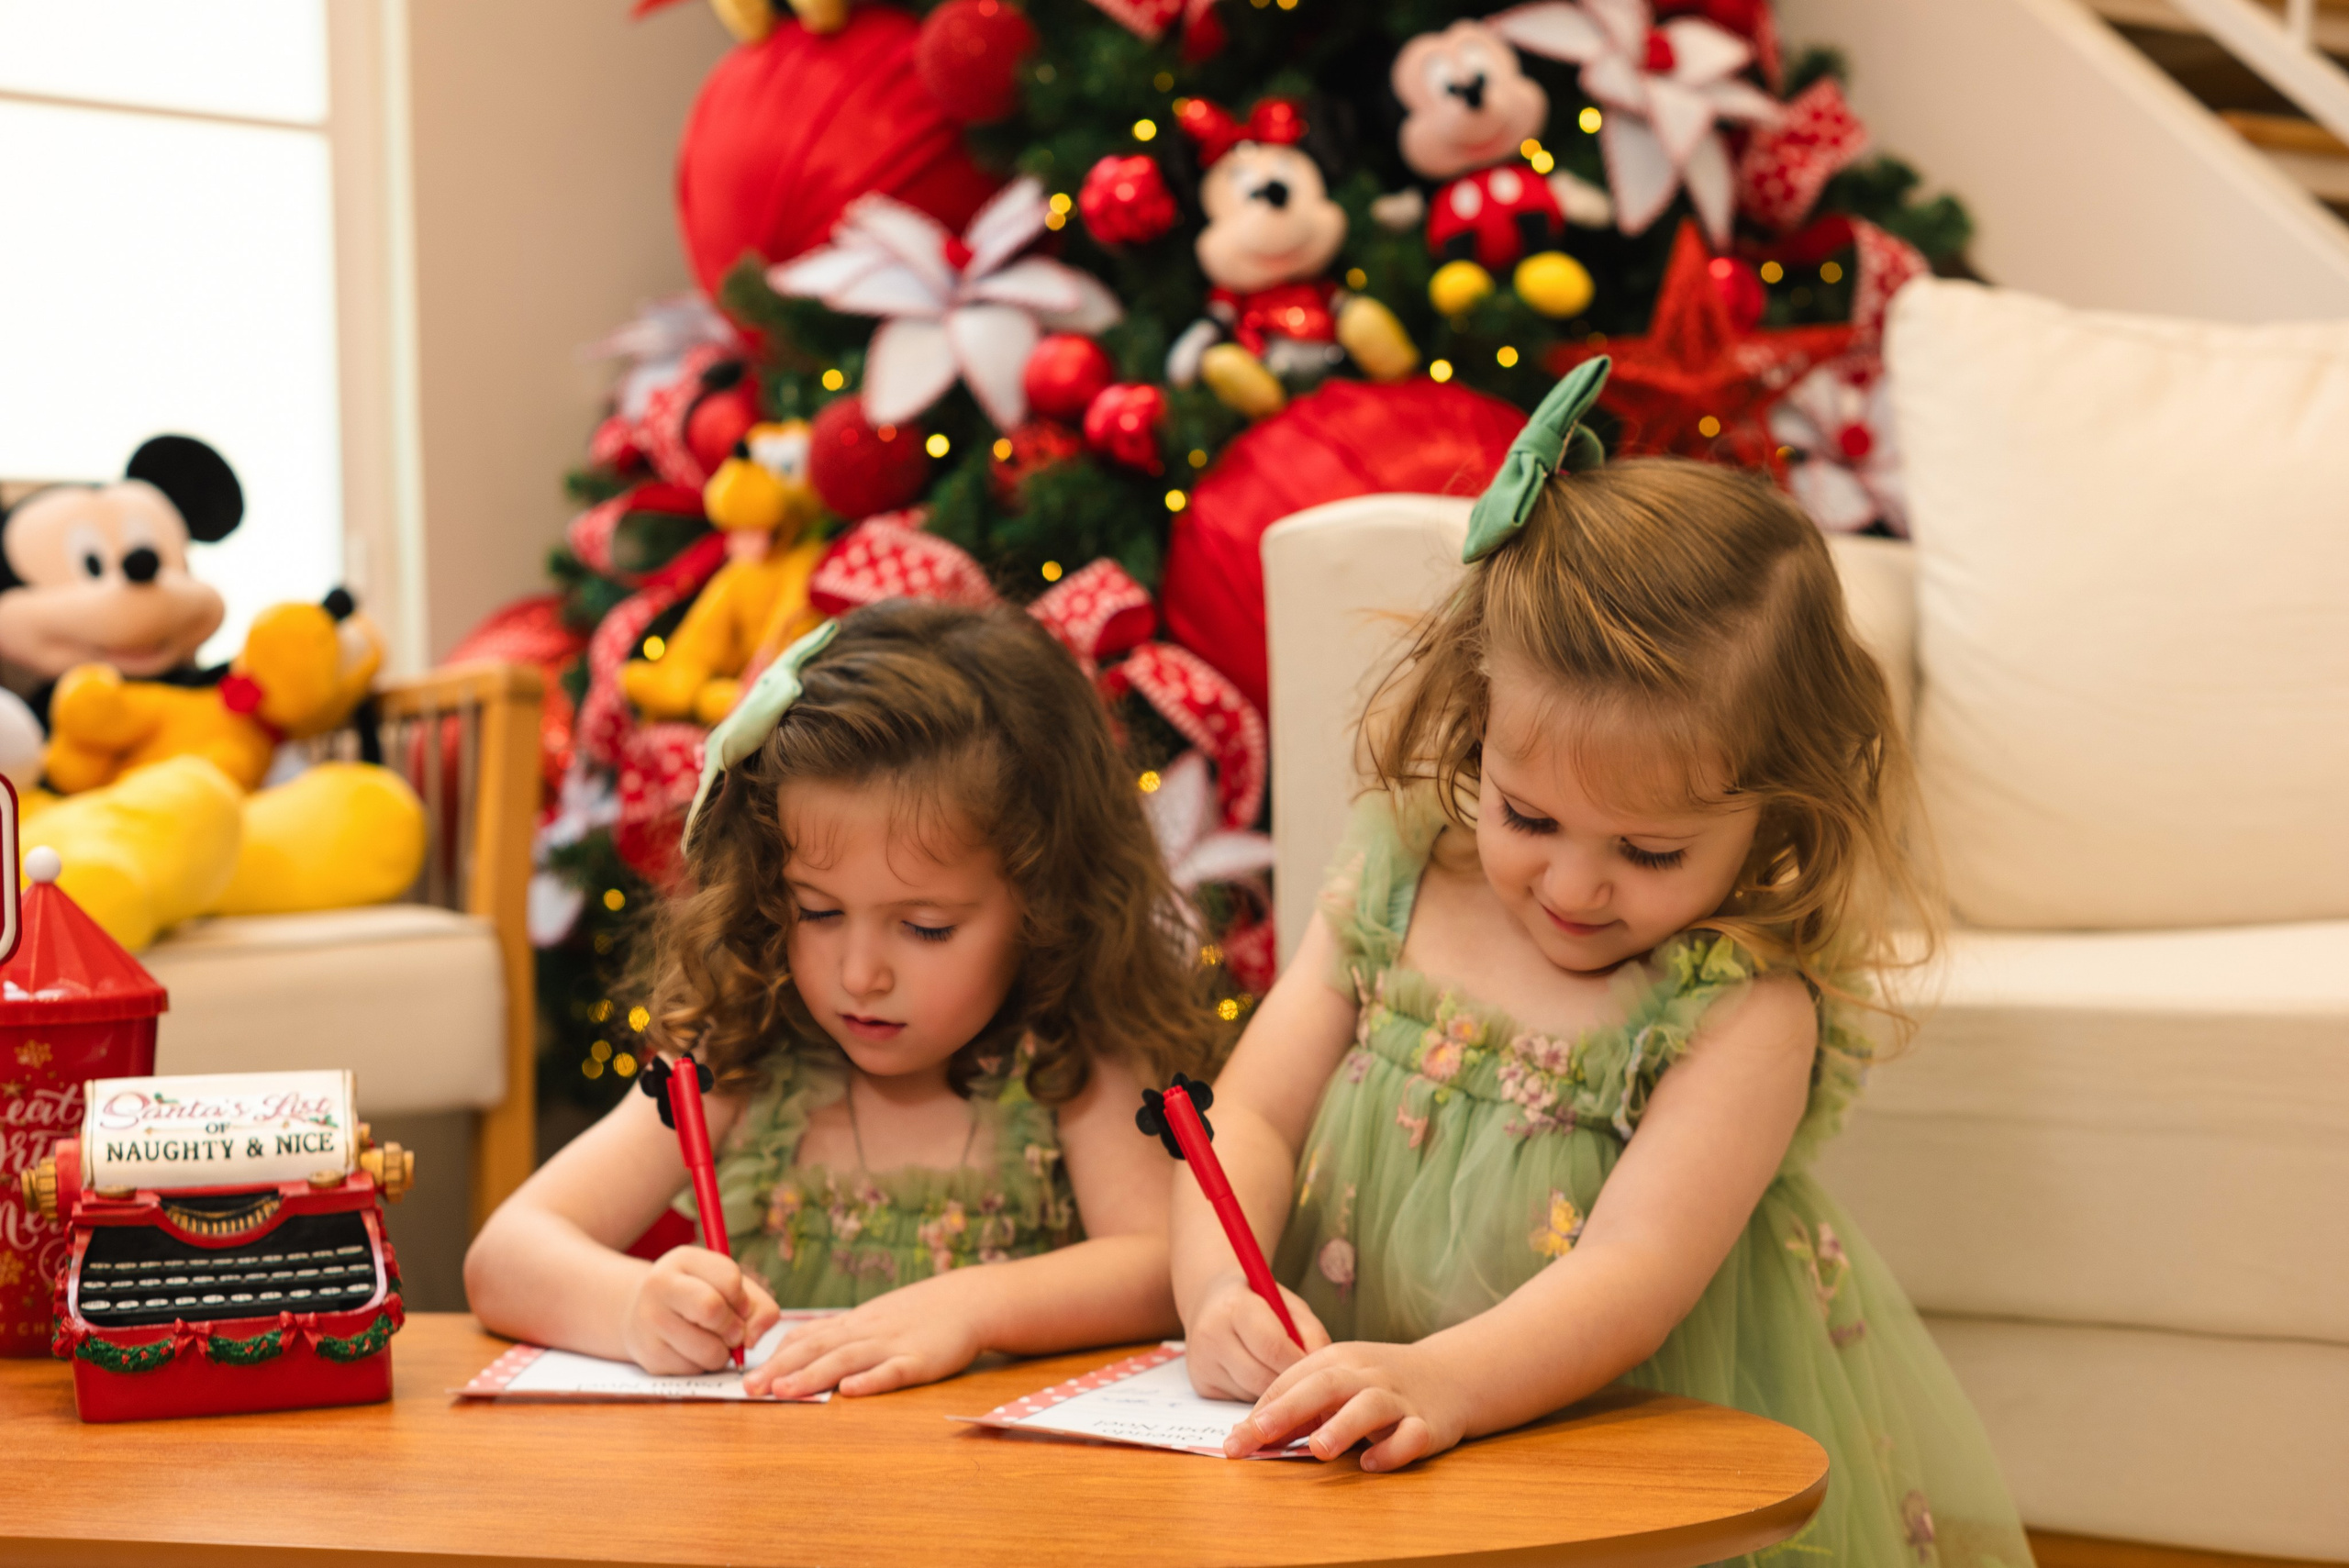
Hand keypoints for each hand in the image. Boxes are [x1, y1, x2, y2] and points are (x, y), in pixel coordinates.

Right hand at [621, 1246, 780, 1374]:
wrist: (645, 1313)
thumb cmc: (700, 1297)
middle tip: (733, 1332)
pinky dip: (703, 1366)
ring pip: (708, 1350)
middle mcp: (660, 1285)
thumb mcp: (730, 1289)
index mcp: (684, 1259)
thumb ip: (758, 1308)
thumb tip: (751, 1340)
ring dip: (722, 1353)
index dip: (742, 1299)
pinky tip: (693, 1352)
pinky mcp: (650, 1355)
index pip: (729, 1279)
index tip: (737, 1305)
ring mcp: (649, 1321)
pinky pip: (694, 1370)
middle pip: (712, 1309)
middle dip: (734, 1328)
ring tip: (713, 1342)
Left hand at [744, 1270, 988, 1398]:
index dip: (776, 1355)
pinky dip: (871, 1380)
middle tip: (748, 1389)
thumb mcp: (874, 1319)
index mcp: (853, 1325)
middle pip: (817, 1348)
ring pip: (846, 1359)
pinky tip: (851, 1391)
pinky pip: (894, 1371)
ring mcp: (893, 1346)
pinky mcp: (921, 1361)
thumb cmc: (917, 1315)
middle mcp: (866, 1332)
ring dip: (813, 1375)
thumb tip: (796, 1351)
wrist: (968, 1301)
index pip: (807, 1336)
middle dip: (780, 1369)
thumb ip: (839, 1335)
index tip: (746, 1373)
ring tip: (783, 1391)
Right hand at [1179, 1269, 1329, 1401]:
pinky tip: (1262, 1378)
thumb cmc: (1258, 1301)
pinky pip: (1240, 1400)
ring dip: (1275, 1393)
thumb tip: (1325, 1369)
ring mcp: (1202, 1363)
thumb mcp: (1287, 1304)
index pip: (1272, 1347)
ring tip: (1286, 1377)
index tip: (1319, 1372)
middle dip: (1291, 1384)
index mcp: (1235, 1307)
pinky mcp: (1201, 1384)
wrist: (1209, 1300)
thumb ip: (1310, 1332)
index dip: (1300, 1364)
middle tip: (1309, 1384)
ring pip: (1252, 1393)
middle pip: (1262, 1377)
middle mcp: (1211, 1335)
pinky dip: (1257, 1395)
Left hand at [1226, 1339, 1464, 1472]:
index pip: (1293, 1380)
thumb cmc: (1377, 1383)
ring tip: (1318, 1449)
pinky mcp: (1428, 1424)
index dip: (1262, 1409)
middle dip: (1289, 1409)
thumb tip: (1247, 1435)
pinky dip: (1393, 1449)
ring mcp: (1398, 1398)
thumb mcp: (1337, 1383)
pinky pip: (1412, 1435)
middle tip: (1258, 1433)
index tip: (1235, 1440)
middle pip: (1325, 1385)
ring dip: (1343, 1426)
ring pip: (1370, 1406)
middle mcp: (1366, 1375)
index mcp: (1337, 1360)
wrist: (1449, 1375)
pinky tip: (1372, 1463)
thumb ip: (1297, 1407)